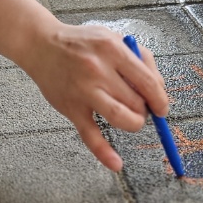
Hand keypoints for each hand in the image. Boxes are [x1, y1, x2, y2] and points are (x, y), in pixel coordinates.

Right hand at [18, 22, 168, 170]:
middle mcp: (99, 70)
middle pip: (136, 102)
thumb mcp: (113, 38)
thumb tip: (160, 90)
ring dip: (133, 124)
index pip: (148, 82)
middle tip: (141, 108)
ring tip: (132, 120)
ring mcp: (84, 91)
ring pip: (120, 118)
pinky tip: (116, 164)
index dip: (160, 100)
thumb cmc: (82, 42)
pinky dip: (104, 153)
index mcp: (113, 50)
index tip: (162, 108)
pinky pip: (90, 135)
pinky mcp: (71, 108)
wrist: (41, 44)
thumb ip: (140, 59)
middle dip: (144, 110)